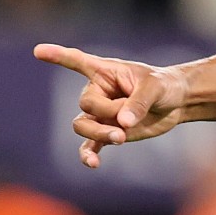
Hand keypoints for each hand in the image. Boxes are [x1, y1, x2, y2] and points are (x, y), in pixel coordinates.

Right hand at [34, 44, 191, 167]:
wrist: (176, 103)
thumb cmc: (164, 86)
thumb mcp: (155, 87)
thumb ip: (138, 102)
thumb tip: (122, 124)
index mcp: (104, 72)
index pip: (76, 61)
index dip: (58, 56)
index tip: (38, 51)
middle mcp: (98, 93)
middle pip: (85, 105)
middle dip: (107, 113)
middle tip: (131, 116)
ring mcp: (101, 114)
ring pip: (83, 126)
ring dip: (99, 134)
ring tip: (121, 137)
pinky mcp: (108, 132)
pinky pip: (90, 146)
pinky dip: (89, 155)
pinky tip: (93, 164)